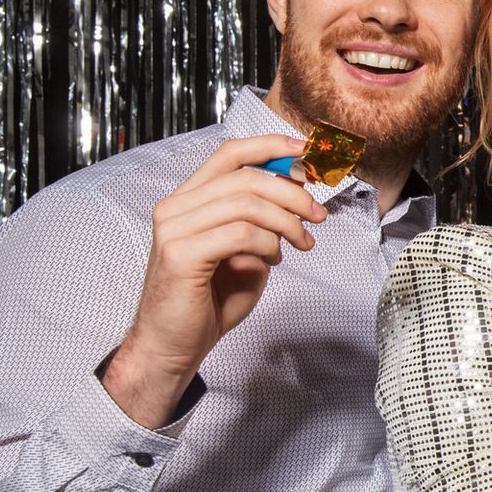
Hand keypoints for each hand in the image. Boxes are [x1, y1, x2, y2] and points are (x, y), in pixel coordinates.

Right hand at [103, 133, 325, 426]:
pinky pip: (241, 234)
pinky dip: (268, 244)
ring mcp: (173, 229)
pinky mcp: (180, 253)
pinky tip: (275, 260)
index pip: (229, 154)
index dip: (269, 147)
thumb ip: (263, 220)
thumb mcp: (247, 251)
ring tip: (302, 243)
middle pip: (246, 177)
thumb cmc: (209, 300)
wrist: (175, 344)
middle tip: (318, 216)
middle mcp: (175, 207)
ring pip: (248, 203)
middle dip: (293, 193)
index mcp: (188, 200)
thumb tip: (297, 191)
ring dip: (287, 222)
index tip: (305, 153)